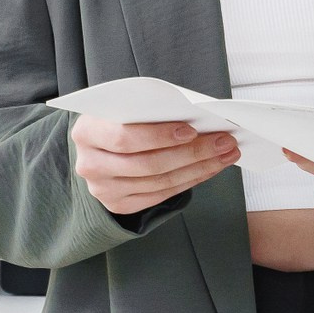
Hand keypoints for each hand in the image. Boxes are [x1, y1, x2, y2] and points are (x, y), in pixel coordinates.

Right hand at [71, 117, 238, 216]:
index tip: (191, 129)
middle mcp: (90, 164)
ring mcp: (103, 189)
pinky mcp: (119, 204)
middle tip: (224, 141)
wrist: (99, 147)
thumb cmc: (120, 120)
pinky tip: (210, 167)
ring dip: (199, 167)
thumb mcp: (125, 108)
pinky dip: (191, 180)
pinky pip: (161, 195)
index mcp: (86, 132)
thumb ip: (149, 110)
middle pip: (148, 164)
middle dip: (192, 152)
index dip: (159, 135)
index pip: (124, 137)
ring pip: (159, 182)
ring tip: (226, 153)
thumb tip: (197, 115)